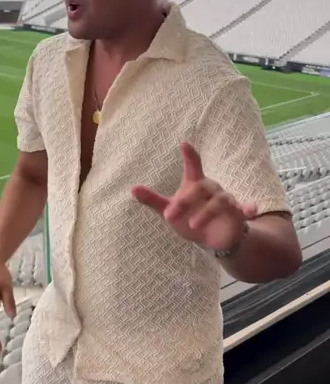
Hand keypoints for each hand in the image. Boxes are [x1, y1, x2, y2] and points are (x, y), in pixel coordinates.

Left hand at [131, 141, 256, 252]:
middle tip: (170, 215)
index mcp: (195, 186)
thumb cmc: (190, 219)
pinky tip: (251, 209)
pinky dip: (249, 209)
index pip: (193, 167)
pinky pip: (244, 210)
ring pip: (220, 201)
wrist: (212, 239)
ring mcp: (226, 201)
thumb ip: (153, 201)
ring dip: (207, 212)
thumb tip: (132, 188)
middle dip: (186, 200)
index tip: (184, 144)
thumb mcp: (170, 212)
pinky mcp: (237, 215)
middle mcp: (211, 190)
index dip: (190, 156)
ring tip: (194, 225)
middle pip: (202, 187)